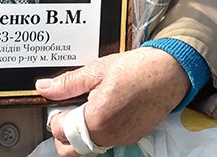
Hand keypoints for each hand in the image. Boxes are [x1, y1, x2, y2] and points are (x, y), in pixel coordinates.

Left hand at [39, 47, 188, 154]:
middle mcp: (108, 136)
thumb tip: (45, 88)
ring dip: (81, 133)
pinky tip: (105, 110)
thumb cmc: (140, 68)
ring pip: (87, 148)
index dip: (55, 115)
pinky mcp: (131, 137)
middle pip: (70, 150)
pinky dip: (98, 132)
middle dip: (63, 132)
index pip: (59, 130)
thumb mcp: (98, 69)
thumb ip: (68, 83)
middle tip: (68, 110)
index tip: (60, 102)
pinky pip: (105, 143)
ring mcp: (120, 139)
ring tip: (88, 107)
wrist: (172, 72)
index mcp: (96, 119)